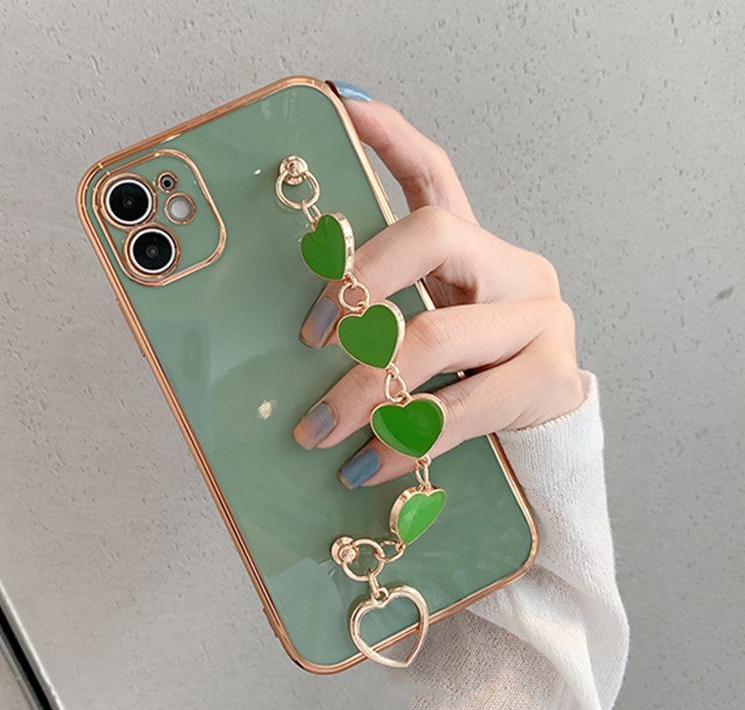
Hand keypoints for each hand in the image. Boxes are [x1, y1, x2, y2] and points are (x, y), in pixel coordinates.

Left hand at [292, 97, 584, 488]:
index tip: (346, 106)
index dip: (394, 140)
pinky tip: (368, 463)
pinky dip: (404, 440)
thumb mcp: (429, 333)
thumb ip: (386, 318)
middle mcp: (513, 268)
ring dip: (365, 388)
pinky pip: (461, 407)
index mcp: (475, 250)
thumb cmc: (469, 374)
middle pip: (432, 236)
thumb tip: (299, 340)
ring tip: (320, 429)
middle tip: (309, 338)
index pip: (438, 177)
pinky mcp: (551, 375)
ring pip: (437, 335)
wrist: (538, 427)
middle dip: (358, 287)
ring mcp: (541, 318)